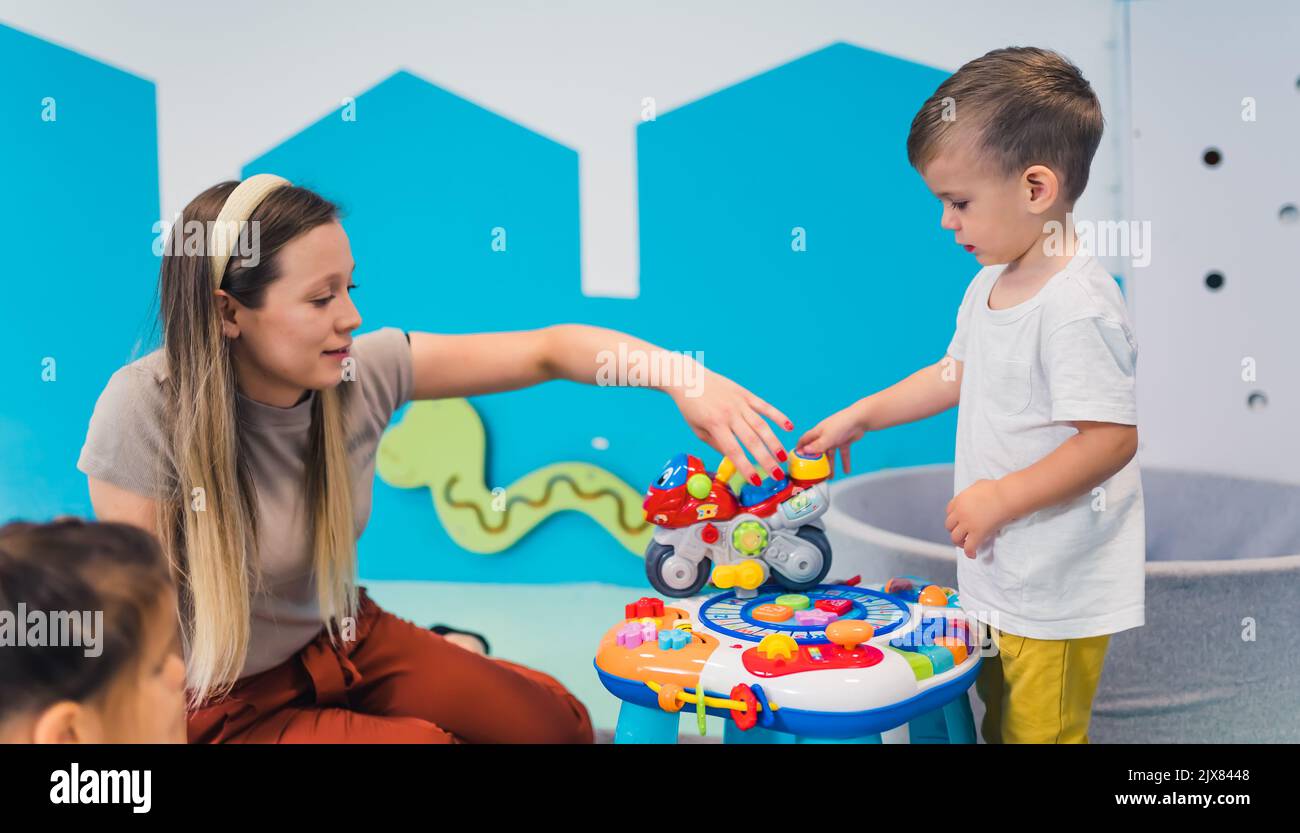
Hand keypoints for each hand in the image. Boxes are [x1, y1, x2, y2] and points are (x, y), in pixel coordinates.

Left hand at [669, 368, 792, 486]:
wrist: (688, 378)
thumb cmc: (691, 407)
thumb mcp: (697, 430)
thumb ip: (716, 444)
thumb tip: (734, 458)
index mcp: (715, 425)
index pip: (734, 451)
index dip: (746, 467)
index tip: (756, 481)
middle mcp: (729, 414)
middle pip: (752, 440)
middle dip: (766, 459)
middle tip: (776, 474)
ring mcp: (739, 403)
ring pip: (761, 425)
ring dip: (774, 442)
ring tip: (783, 457)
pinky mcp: (745, 394)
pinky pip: (764, 406)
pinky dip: (778, 416)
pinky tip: (789, 427)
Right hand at [794, 403, 866, 474]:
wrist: (860, 419)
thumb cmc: (841, 424)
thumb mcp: (827, 437)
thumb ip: (817, 446)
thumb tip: (804, 451)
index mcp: (817, 432)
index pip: (805, 440)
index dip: (800, 448)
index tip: (796, 458)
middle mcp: (824, 435)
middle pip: (818, 450)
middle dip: (816, 462)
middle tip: (815, 473)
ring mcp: (835, 438)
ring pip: (830, 454)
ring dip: (830, 465)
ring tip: (830, 477)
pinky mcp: (845, 441)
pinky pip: (843, 454)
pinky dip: (844, 462)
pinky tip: (846, 471)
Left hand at [945, 479, 1014, 557]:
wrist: (1006, 496)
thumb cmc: (997, 489)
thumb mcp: (978, 485)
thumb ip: (972, 491)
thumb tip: (974, 494)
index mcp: (959, 500)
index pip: (949, 512)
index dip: (954, 518)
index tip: (959, 522)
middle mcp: (960, 512)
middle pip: (949, 525)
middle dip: (955, 530)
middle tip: (962, 534)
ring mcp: (967, 524)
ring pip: (955, 538)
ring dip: (959, 542)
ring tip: (966, 544)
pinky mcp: (977, 533)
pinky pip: (969, 547)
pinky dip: (969, 553)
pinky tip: (973, 555)